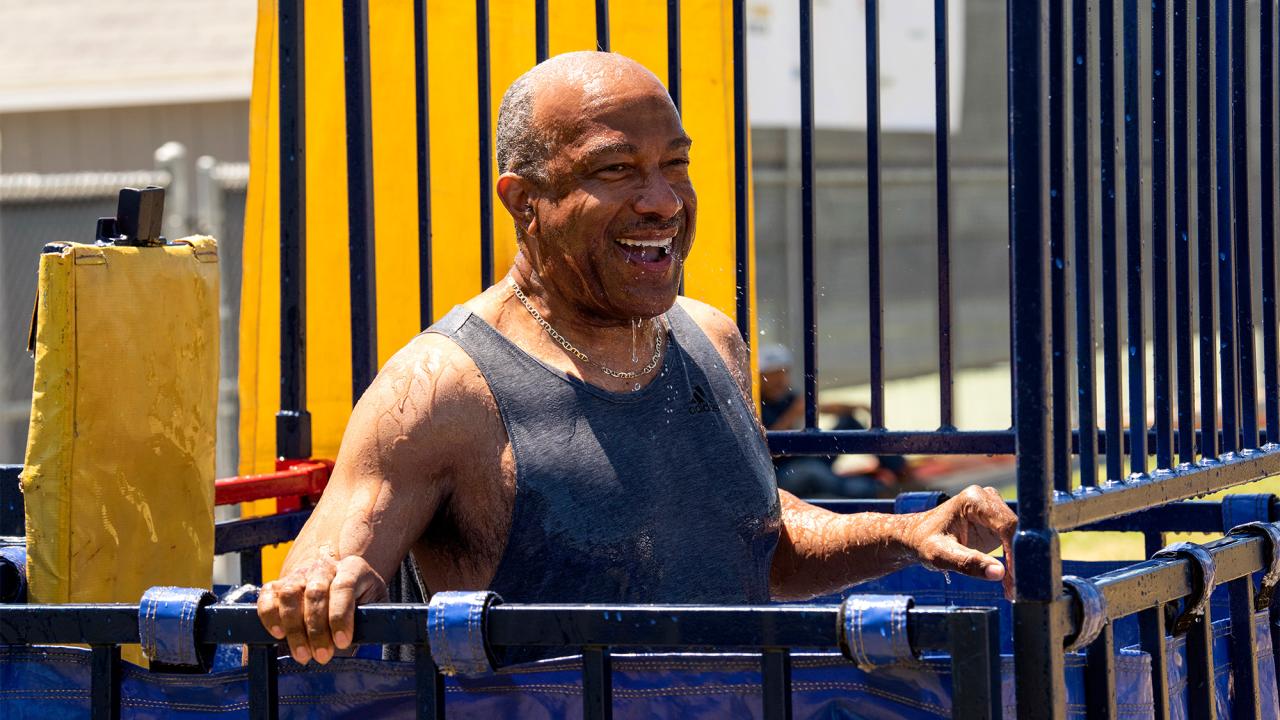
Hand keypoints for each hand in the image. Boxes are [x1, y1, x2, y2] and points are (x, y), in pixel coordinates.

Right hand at [257, 552, 386, 663]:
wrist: (338, 586)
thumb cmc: (360, 601)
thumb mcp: (372, 607)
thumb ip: (367, 621)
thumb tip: (350, 646)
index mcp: (352, 568)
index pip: (344, 587)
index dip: (341, 616)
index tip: (343, 642)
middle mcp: (323, 567)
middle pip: (315, 593)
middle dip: (317, 629)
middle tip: (322, 656)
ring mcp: (299, 574)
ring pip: (290, 594)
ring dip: (294, 628)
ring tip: (302, 655)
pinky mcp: (278, 584)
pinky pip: (267, 596)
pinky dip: (269, 615)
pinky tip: (278, 634)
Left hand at [901, 485, 1015, 597]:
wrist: (917, 537)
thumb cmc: (924, 542)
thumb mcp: (941, 555)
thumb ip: (968, 563)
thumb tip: (1000, 573)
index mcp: (974, 500)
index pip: (1006, 525)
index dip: (1014, 552)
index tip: (1014, 578)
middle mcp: (987, 499)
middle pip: (1016, 531)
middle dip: (1018, 560)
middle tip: (1016, 589)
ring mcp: (994, 509)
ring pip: (1019, 537)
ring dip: (1018, 564)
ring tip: (1012, 589)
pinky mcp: (997, 522)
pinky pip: (1014, 543)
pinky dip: (1014, 562)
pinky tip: (1009, 582)